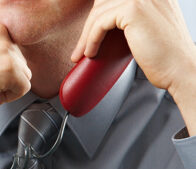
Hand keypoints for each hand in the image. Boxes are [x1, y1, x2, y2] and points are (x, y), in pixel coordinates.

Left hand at [71, 0, 195, 94]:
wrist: (180, 69)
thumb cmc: (166, 55)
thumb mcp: (147, 27)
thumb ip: (129, 18)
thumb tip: (103, 20)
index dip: (98, 13)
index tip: (87, 32)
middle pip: (103, 2)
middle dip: (88, 25)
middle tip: (80, 46)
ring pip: (99, 12)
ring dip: (85, 35)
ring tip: (82, 53)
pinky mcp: (133, 10)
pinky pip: (100, 23)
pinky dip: (90, 39)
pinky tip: (90, 52)